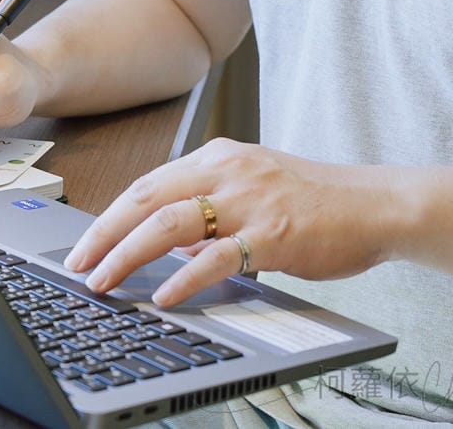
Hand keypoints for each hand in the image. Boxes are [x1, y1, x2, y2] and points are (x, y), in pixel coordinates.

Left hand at [62, 137, 398, 307]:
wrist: (374, 203)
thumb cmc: (315, 200)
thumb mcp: (252, 189)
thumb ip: (209, 209)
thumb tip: (165, 241)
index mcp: (218, 156)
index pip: (148, 183)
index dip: (110, 215)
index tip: (84, 245)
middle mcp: (227, 170)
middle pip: (146, 197)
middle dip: (104, 233)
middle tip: (78, 265)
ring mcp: (249, 199)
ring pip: (170, 222)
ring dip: (129, 254)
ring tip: (105, 281)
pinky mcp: (274, 232)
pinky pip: (218, 256)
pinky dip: (186, 278)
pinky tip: (166, 296)